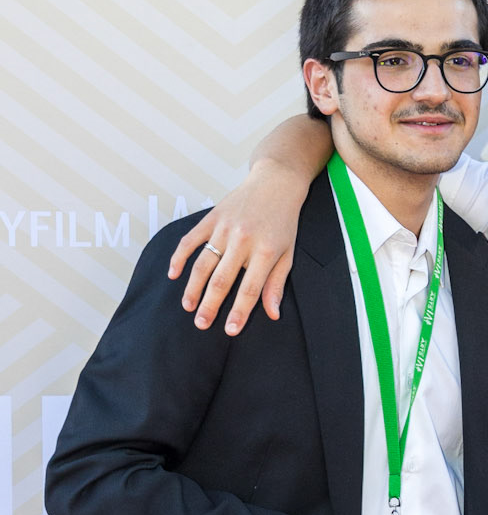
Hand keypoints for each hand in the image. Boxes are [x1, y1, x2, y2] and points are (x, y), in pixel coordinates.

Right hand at [167, 163, 303, 334]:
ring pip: (203, 263)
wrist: (276, 183)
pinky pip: (190, 241)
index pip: (250, 289)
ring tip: (188, 307)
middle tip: (201, 324)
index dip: (239, 312)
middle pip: (222, 280)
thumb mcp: (288, 253)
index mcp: (265, 251)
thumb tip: (272, 314)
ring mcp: (224, 228)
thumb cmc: (284, 222)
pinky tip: (174, 275)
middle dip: (210, 305)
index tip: (230, 331)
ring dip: (193, 288)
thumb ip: (276, 284)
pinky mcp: (211, 218)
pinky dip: (179, 258)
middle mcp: (243, 240)